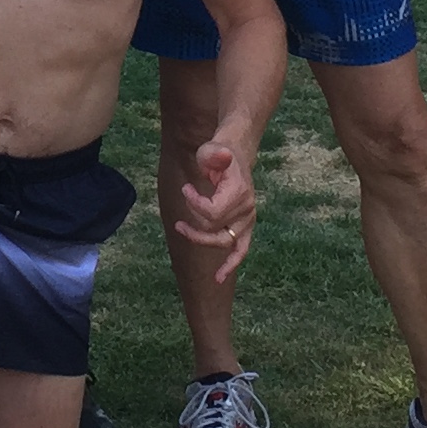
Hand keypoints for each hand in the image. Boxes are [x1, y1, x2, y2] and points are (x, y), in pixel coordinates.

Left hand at [171, 136, 258, 285]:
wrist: (235, 156)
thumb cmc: (218, 154)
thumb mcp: (211, 149)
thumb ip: (214, 154)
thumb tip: (220, 156)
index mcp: (239, 193)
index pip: (212, 212)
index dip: (194, 204)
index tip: (185, 189)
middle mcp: (246, 209)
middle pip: (214, 229)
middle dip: (194, 223)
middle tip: (179, 218)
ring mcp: (247, 220)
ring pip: (223, 242)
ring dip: (201, 240)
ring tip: (181, 229)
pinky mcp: (245, 227)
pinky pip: (240, 251)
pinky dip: (231, 265)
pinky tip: (218, 278)